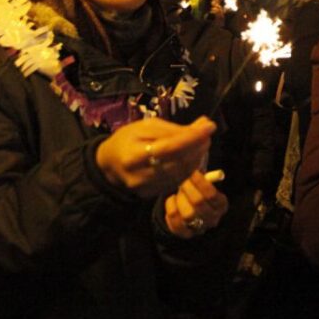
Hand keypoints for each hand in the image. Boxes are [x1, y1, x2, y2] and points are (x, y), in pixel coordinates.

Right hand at [95, 117, 215, 197]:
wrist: (109, 163)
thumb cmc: (128, 139)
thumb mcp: (147, 126)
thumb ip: (175, 128)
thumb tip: (205, 124)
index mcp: (134, 154)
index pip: (170, 147)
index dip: (192, 138)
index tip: (209, 128)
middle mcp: (139, 175)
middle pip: (177, 163)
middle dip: (197, 148)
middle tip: (206, 135)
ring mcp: (145, 188)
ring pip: (180, 174)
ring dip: (196, 158)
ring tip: (201, 145)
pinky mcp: (150, 194)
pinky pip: (176, 182)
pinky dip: (188, 169)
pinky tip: (191, 158)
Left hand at [164, 169, 229, 237]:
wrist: (189, 207)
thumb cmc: (197, 189)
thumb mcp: (203, 182)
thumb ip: (203, 176)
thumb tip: (196, 165)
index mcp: (221, 205)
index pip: (211, 194)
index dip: (201, 182)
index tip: (193, 173)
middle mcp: (213, 219)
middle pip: (198, 203)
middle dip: (188, 189)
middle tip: (183, 181)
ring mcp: (200, 228)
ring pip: (187, 214)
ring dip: (180, 199)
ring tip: (179, 191)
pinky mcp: (186, 234)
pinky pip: (175, 222)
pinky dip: (171, 208)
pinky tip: (172, 199)